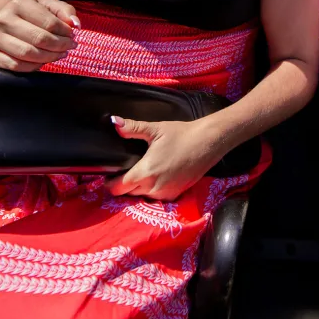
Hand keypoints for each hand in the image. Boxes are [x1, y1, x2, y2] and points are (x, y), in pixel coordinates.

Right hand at [0, 0, 78, 71]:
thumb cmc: (25, 13)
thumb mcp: (45, 4)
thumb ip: (64, 11)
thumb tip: (75, 24)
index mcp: (20, 4)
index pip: (49, 22)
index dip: (65, 32)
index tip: (73, 36)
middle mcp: (3, 20)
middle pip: (39, 39)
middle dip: (60, 46)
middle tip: (70, 47)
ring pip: (27, 54)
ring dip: (49, 57)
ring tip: (60, 54)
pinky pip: (15, 66)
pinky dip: (33, 67)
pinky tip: (43, 62)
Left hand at [105, 117, 227, 200]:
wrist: (208, 142)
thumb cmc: (181, 134)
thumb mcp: (156, 129)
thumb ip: (133, 128)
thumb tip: (114, 122)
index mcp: (144, 172)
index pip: (117, 188)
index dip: (110, 183)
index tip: (110, 175)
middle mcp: (153, 187)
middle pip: (128, 193)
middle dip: (124, 185)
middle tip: (127, 170)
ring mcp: (165, 193)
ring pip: (142, 196)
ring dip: (139, 188)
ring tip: (143, 172)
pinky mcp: (176, 194)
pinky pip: (157, 196)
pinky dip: (153, 189)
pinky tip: (158, 176)